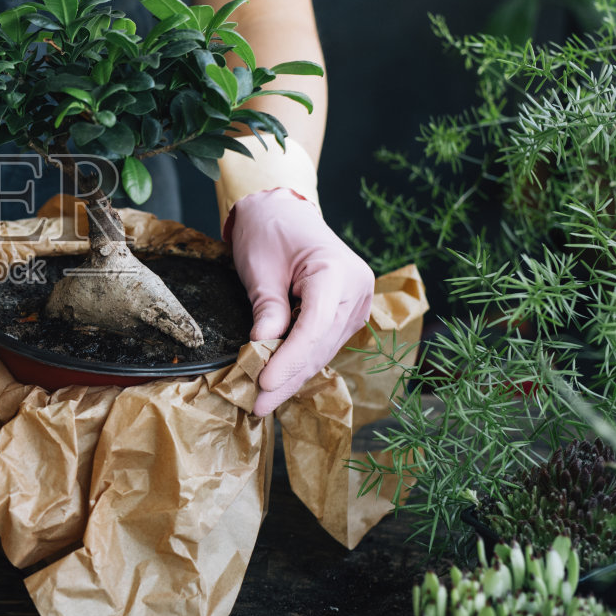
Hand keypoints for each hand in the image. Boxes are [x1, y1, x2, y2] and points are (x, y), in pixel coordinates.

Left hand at [224, 188, 374, 416]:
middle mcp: (357, 291)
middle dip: (288, 377)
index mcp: (338, 273)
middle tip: (258, 406)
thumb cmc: (269, 230)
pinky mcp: (345, 312)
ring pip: (322, 350)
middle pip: (320, 345)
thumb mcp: (260, 267)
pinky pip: (322, 343)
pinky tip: (278, 380)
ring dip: (293, 376)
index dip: (289, 360)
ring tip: (263, 401)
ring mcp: (355, 303)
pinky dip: (299, 361)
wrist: (283, 210)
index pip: (314, 328)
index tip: (263, 383)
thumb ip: (267, 307)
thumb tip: (263, 347)